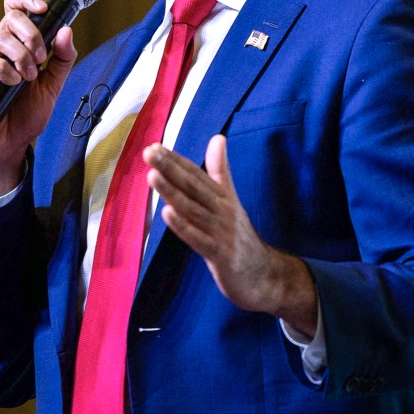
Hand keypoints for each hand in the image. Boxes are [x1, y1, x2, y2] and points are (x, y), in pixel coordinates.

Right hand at [0, 0, 77, 196]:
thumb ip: (62, 59)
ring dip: (21, 55)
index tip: (43, 8)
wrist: (10, 144)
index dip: (27, 0)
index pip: (16, 8)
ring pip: (0, 38)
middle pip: (10, 17)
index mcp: (19, 44)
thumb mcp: (53, 85)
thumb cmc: (27, 114)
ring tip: (29, 77)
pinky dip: (4, 69)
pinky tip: (13, 83)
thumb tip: (67, 31)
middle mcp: (1, 48)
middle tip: (42, 56)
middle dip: (31, 33)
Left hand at [146, 135, 318, 335]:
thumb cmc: (239, 236)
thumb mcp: (231, 200)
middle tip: (150, 152)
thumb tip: (218, 138)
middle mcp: (223, 210)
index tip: (154, 145)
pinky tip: (166, 213)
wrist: (264, 275)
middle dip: (170, 169)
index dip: (175, 160)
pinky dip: (183, 226)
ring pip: (194, 209)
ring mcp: (222, 232)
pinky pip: (199, 239)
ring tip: (152, 176)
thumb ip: (221, 171)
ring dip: (173, 193)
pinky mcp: (221, 255)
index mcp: (223, 196)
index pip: (196, 174)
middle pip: (193, 187)